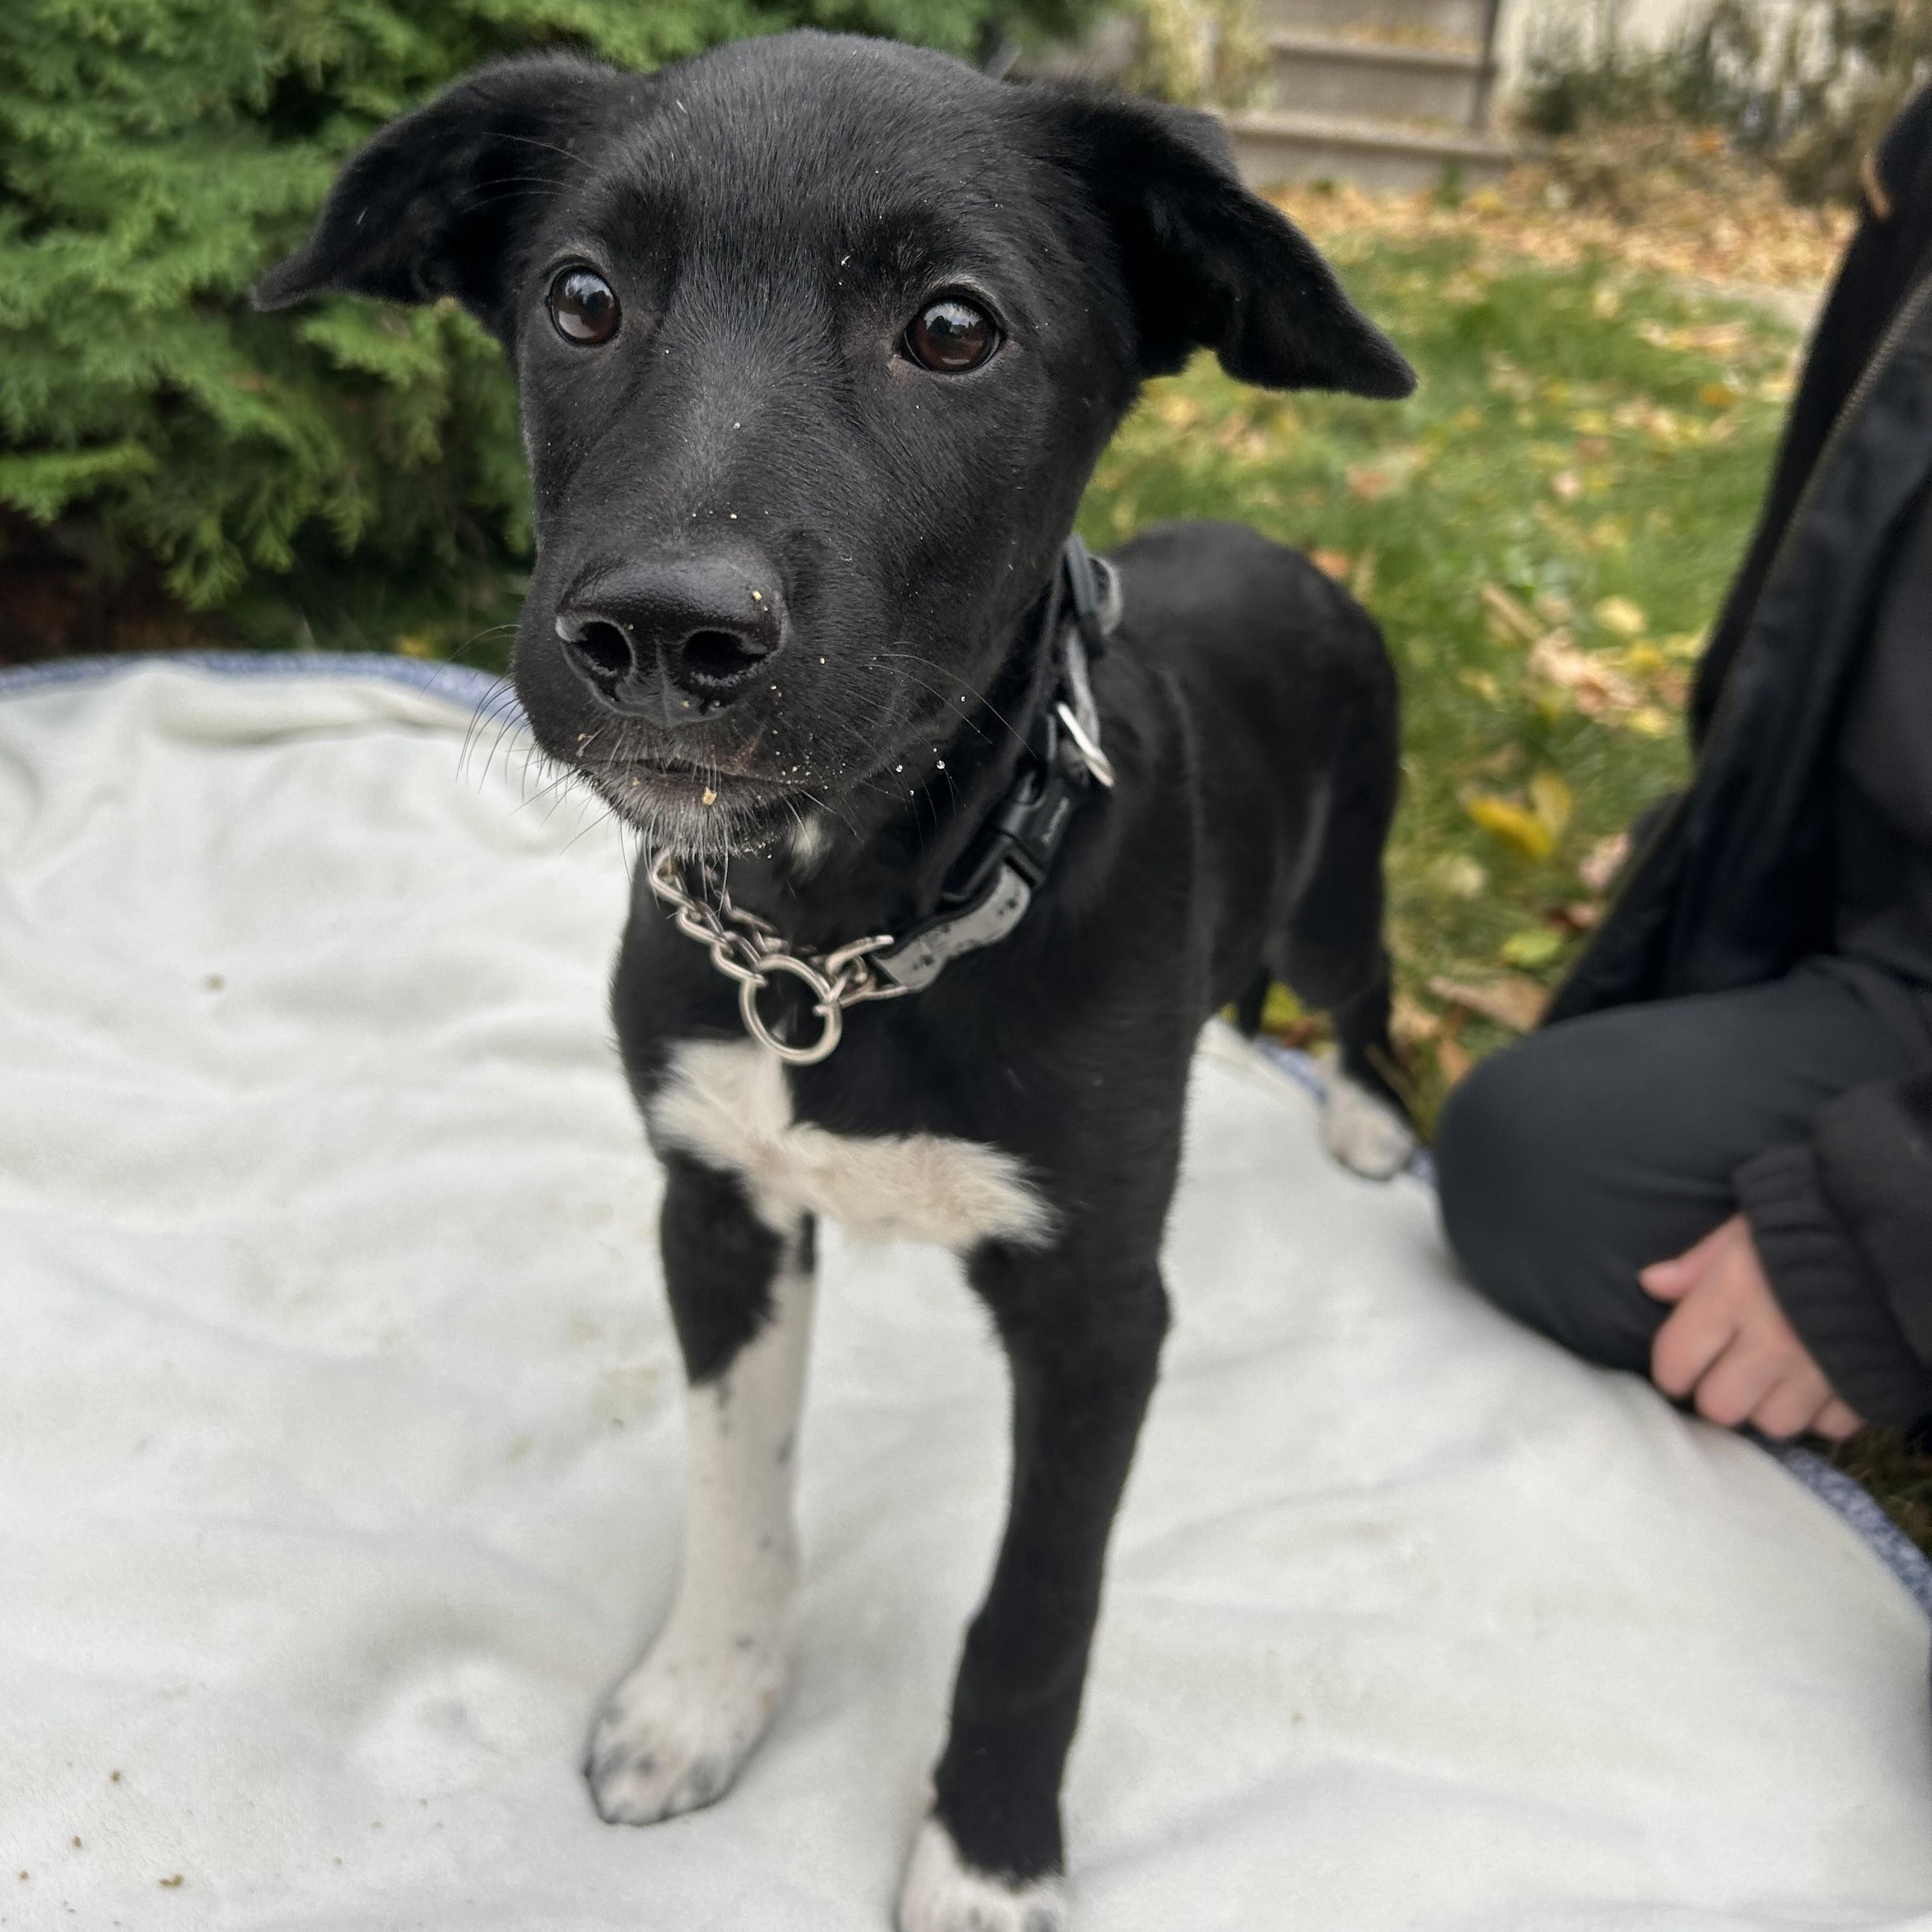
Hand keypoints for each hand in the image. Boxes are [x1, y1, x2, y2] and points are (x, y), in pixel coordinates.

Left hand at [1641, 1214, 1863, 1440]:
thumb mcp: (1747, 1228)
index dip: (1671, 1370)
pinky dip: (1820, 1412)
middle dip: (1717, 1393)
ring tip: (1774, 1379)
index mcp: (1734, 1296)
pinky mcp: (1864, 1389)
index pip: (1676, 1361)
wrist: (1897, 1234)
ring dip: (1768, 1406)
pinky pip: (1828, 1427)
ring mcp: (1821, 1372)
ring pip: (1773, 1424)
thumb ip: (1698, 1262)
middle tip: (1726, 1373)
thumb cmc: (1813, 1224)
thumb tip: (1651, 1284)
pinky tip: (1819, 1385)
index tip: (1678, 1367)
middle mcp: (1772, 1343)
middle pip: (1721, 1407)